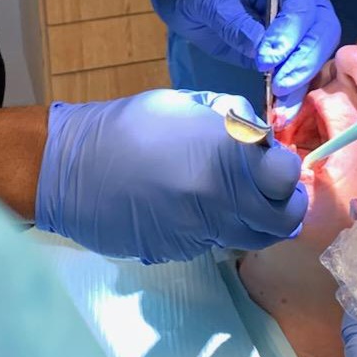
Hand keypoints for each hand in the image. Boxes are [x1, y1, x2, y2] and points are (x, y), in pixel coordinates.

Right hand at [35, 90, 306, 262]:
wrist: (70, 169)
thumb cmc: (128, 126)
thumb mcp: (184, 104)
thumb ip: (230, 119)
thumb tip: (258, 138)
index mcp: (223, 157)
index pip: (286, 177)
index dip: (286, 170)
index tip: (275, 162)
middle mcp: (220, 201)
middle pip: (281, 221)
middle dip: (283, 205)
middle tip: (271, 191)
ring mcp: (200, 232)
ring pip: (251, 238)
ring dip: (254, 220)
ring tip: (234, 198)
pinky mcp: (180, 252)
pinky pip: (215, 244)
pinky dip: (216, 230)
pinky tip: (194, 209)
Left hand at [149, 0, 339, 116]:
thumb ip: (236, 24)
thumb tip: (261, 52)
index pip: (302, 5)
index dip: (290, 34)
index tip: (267, 59)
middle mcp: (297, 0)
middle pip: (320, 31)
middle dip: (304, 61)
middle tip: (280, 85)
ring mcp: (293, 27)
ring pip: (314, 55)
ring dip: (301, 82)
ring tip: (281, 108)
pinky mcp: (283, 51)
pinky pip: (296, 71)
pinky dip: (292, 93)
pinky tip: (281, 111)